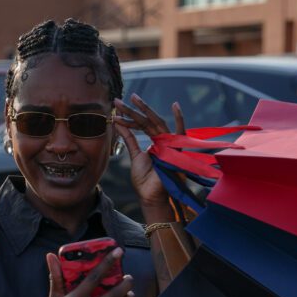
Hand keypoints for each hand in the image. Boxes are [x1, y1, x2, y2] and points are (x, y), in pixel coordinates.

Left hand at [113, 94, 185, 212]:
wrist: (151, 197)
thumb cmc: (145, 180)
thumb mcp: (135, 155)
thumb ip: (129, 139)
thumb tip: (118, 122)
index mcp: (156, 142)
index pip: (142, 125)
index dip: (129, 117)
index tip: (116, 109)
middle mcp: (163, 140)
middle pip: (148, 121)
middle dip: (133, 110)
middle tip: (118, 100)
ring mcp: (170, 144)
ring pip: (157, 123)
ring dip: (144, 111)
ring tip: (132, 99)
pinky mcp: (176, 151)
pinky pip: (180, 133)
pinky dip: (180, 119)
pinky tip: (175, 105)